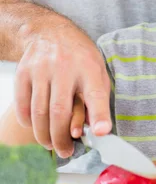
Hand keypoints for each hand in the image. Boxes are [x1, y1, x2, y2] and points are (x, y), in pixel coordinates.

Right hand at [15, 16, 110, 156]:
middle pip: (60, 111)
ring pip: (39, 112)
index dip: (99, 114)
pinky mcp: (24, 73)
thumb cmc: (79, 57)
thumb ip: (98, 97)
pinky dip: (29, 123)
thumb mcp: (96, 70)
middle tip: (66, 152)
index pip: (96, 93)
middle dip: (62, 139)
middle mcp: (65, 66)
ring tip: (51, 145)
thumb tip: (95, 129)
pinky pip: (23, 106)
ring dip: (44, 136)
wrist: (50, 32)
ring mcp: (41, 69)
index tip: (102, 132)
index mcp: (89, 67)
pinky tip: (36, 127)